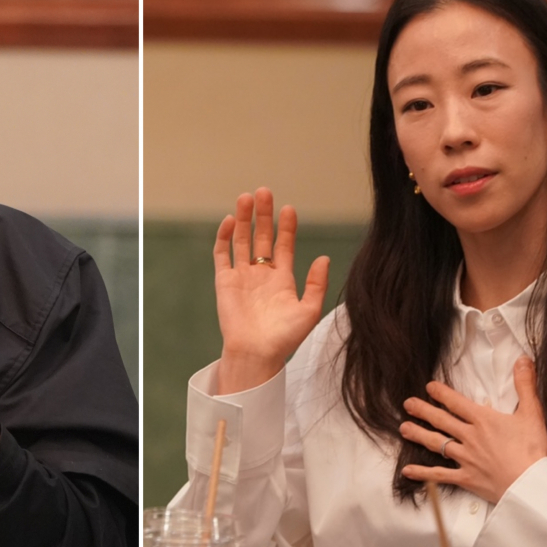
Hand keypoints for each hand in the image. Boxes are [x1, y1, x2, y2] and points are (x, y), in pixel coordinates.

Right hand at [214, 187, 328, 393]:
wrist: (256, 354)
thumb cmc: (284, 338)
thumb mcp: (309, 311)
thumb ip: (316, 284)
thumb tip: (323, 258)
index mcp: (282, 279)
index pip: (283, 245)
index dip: (286, 226)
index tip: (289, 209)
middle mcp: (261, 274)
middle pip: (262, 236)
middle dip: (264, 215)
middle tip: (265, 192)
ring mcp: (242, 276)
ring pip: (241, 240)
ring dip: (244, 219)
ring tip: (246, 197)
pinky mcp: (225, 282)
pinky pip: (222, 255)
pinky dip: (224, 237)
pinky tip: (231, 221)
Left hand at [398, 357, 546, 503]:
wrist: (530, 484)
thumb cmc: (532, 450)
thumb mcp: (532, 413)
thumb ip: (525, 385)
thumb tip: (523, 360)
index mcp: (483, 420)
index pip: (457, 403)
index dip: (441, 393)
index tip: (428, 387)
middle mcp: (469, 437)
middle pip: (442, 421)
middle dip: (423, 411)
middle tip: (407, 404)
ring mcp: (465, 458)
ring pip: (437, 444)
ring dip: (419, 435)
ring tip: (404, 428)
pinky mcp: (466, 478)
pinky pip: (439, 475)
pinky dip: (423, 473)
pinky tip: (407, 471)